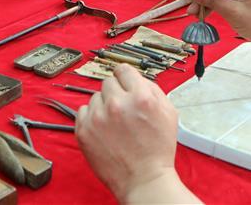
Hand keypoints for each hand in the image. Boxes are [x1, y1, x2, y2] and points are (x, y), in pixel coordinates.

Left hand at [76, 64, 187, 202]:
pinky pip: (82, 111)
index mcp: (140, 97)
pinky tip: (103, 129)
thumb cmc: (158, 149)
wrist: (144, 179)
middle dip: (116, 93)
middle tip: (123, 111)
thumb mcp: (168, 113)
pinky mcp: (84, 131)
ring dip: (104, 106)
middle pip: (108, 82)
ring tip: (114, 124)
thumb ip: (153, 89)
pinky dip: (91, 118)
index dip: (126, 78)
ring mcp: (98, 117)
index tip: (125, 84)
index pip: (123, 70)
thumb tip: (136, 78)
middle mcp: (117, 104)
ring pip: (95, 97)